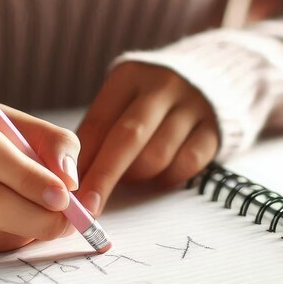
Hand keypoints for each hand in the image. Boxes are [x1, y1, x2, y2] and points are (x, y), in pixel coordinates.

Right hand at [0, 91, 79, 249]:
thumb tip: (70, 182)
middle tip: (68, 222)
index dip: (27, 176)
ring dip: (24, 231)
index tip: (64, 195)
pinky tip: (17, 222)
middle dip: (34, 216)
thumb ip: (52, 142)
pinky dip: (4, 238)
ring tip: (47, 218)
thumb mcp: (16, 120)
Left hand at [76, 62, 219, 215]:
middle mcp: (162, 86)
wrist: (207, 77)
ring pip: (156, 156)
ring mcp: (192, 105)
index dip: (81, 160)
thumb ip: (99, 132)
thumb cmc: (148, 98)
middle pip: (127, 138)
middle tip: (89, 207)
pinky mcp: (214, 128)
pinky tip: (159, 175)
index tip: (68, 192)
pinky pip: (187, 164)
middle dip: (104, 177)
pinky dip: (168, 177)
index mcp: (129, 76)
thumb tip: (74, 176)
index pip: (99, 123)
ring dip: (138, 176)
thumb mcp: (121, 100)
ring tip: (132, 175)